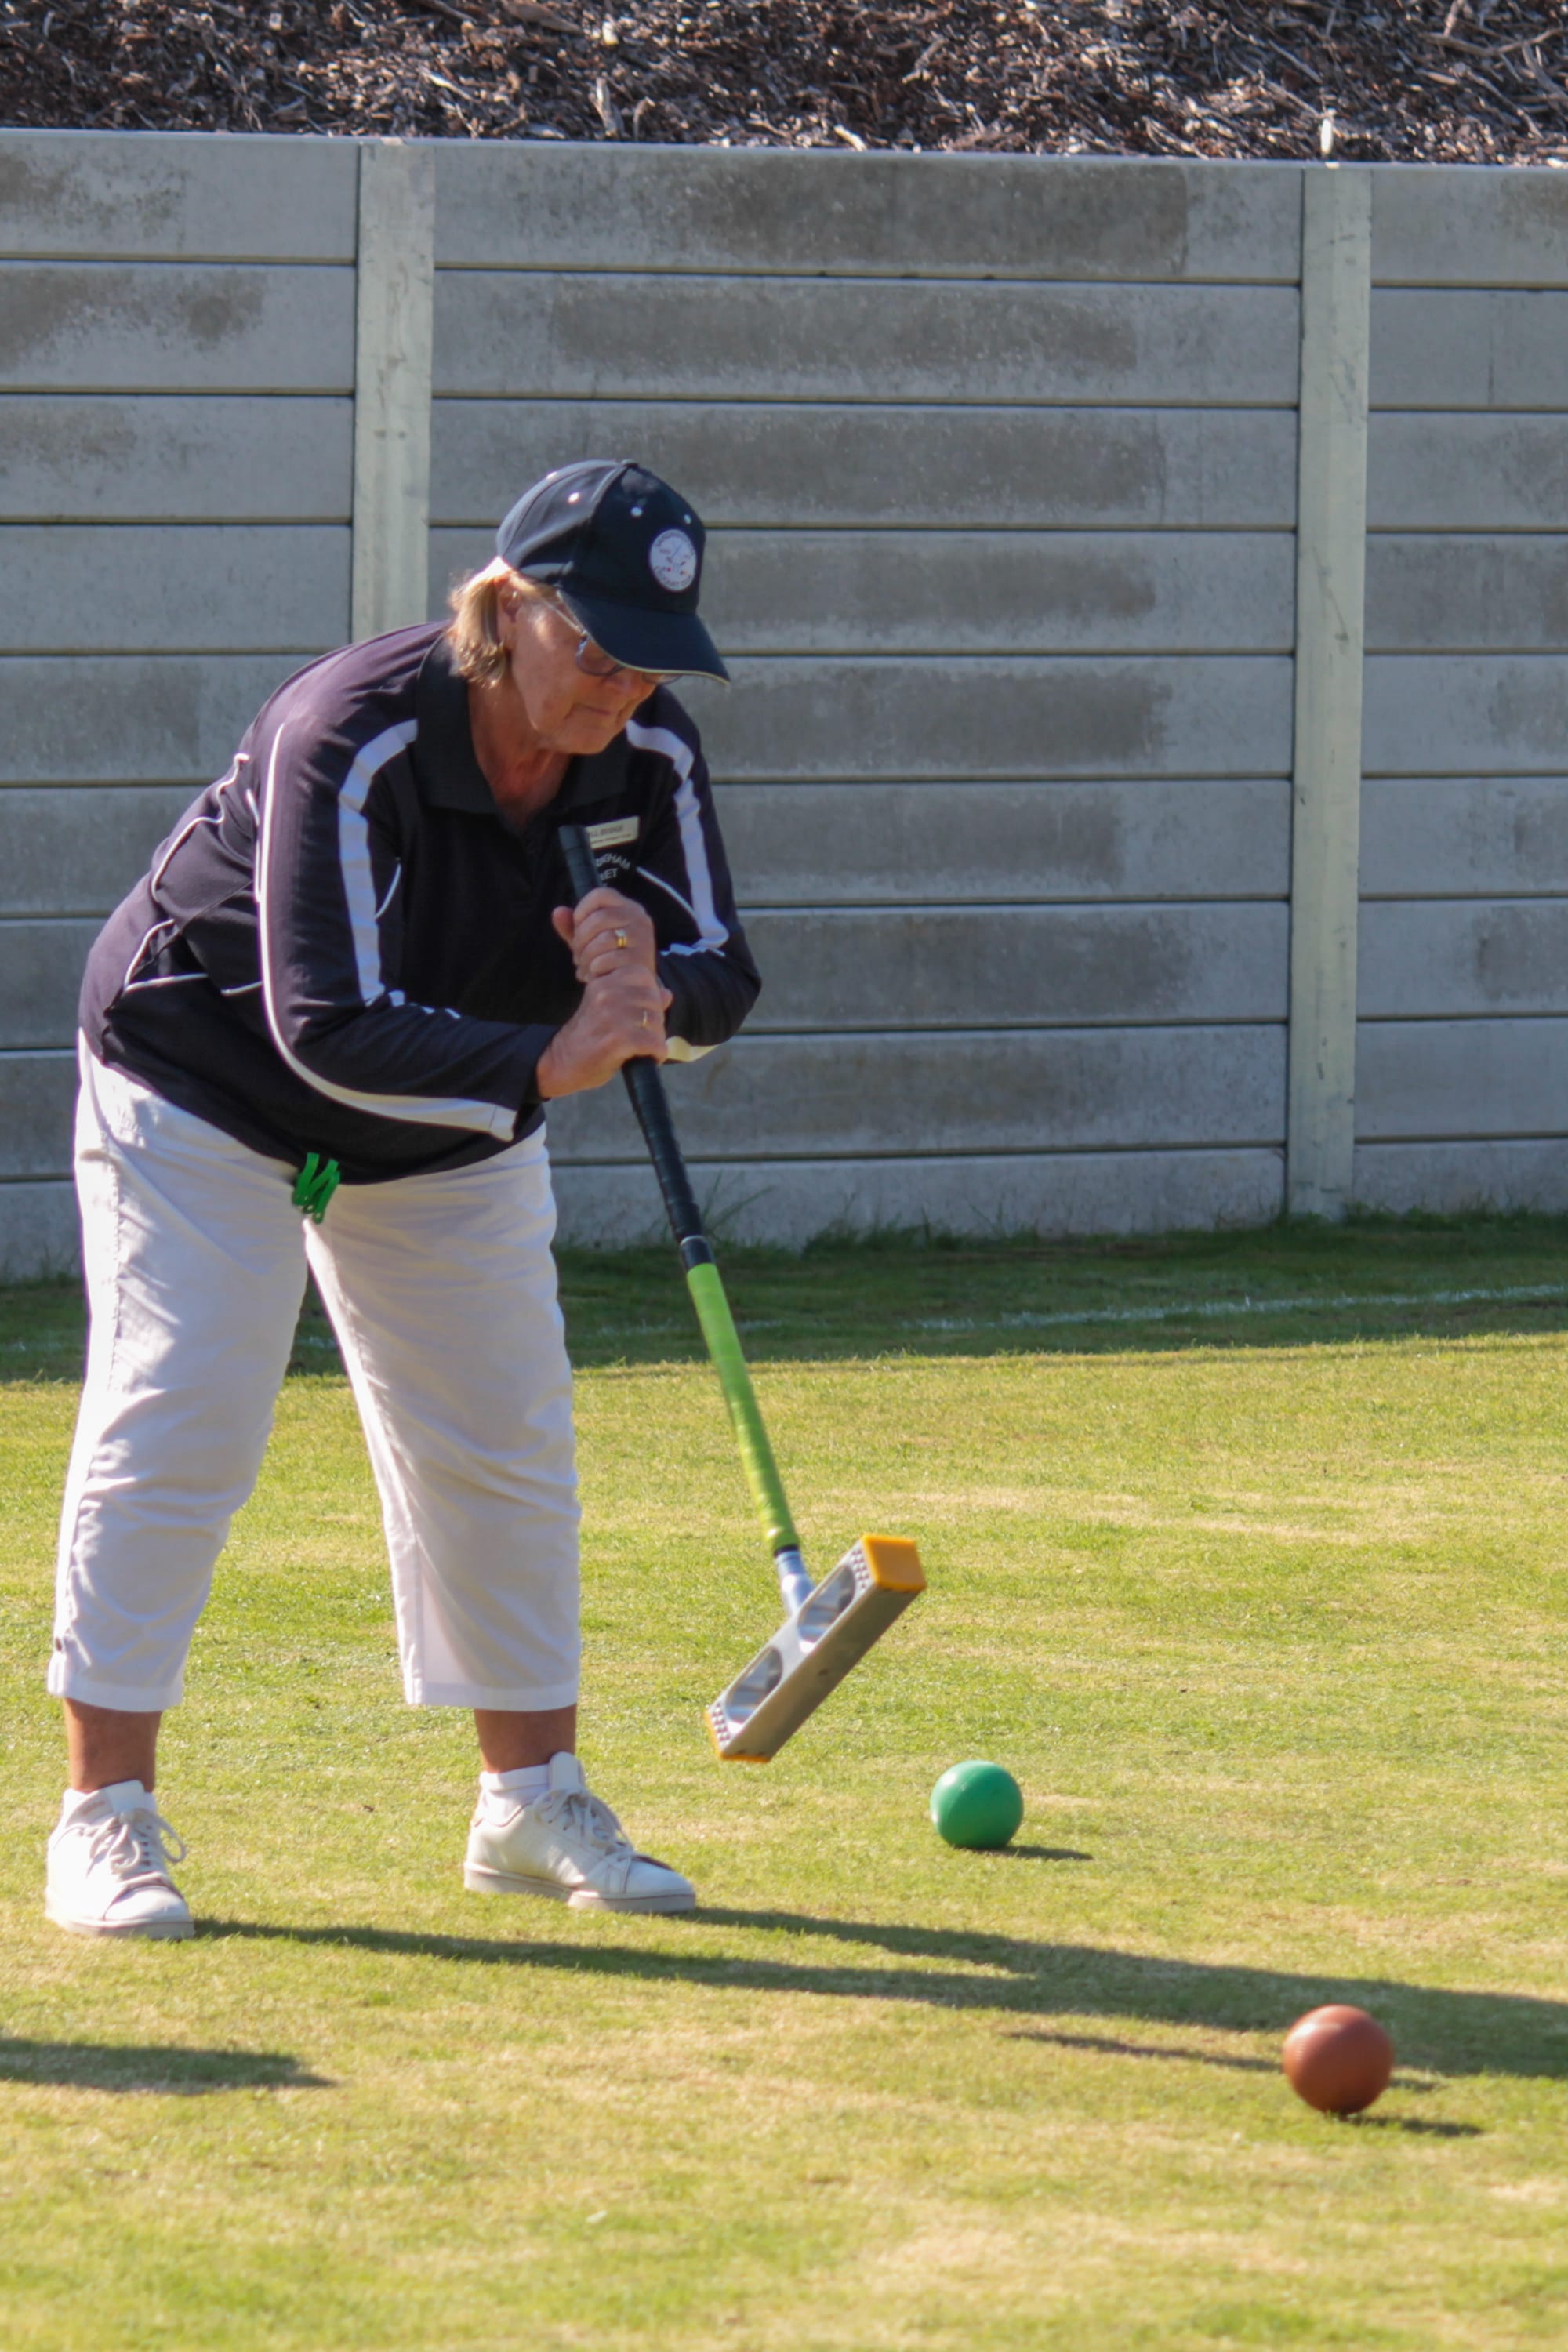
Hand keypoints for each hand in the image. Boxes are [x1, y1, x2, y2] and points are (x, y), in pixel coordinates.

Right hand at [535, 963, 672, 1098]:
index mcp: (603, 982)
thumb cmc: (587, 1036)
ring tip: (647, 1047)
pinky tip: (651, 1058)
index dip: (650, 992)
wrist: (561, 1061)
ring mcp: (612, 1017)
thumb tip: (667, 993)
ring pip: (654, 1020)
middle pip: (652, 998)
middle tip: (647, 1035)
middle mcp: (606, 995)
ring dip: (657, 1037)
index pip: (642, 974)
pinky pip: (653, 1042)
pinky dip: (657, 1053)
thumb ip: (636, 1000)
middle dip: (656, 1018)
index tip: (644, 1012)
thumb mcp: (607, 1010)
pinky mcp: (617, 1041)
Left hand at [551, 889, 656, 982]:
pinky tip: (593, 976)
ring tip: (584, 967)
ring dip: (586, 957)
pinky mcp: (641, 959)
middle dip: (580, 940)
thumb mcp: (591, 940)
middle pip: (598, 918)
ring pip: (603, 939)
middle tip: (577, 957)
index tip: (577, 929)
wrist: (634, 986)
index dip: (582, 910)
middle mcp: (638, 919)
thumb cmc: (611, 959)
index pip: (600, 895)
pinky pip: (608, 959)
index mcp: (627, 908)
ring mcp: (642, 938)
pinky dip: (595, 969)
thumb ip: (573, 926)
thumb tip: (557, 912)